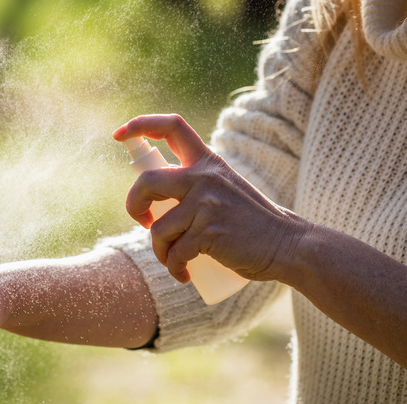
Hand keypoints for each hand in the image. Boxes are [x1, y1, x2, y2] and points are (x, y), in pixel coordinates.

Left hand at [113, 114, 309, 282]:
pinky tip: (184, 275)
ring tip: (174, 260)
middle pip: (147, 181)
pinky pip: (175, 253)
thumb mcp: (225, 189)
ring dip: (160, 251)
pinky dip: (174, 268)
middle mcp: (205, 177)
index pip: (172, 127)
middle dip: (134, 204)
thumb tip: (155, 200)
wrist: (288, 246)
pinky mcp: (209, 232)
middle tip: (144, 221)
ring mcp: (207, 204)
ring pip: (159, 228)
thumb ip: (197, 186)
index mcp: (208, 162)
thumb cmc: (251, 224)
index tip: (119, 135)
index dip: (140, 125)